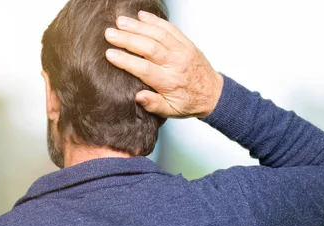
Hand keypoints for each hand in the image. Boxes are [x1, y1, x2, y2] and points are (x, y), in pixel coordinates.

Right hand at [104, 11, 223, 118]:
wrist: (214, 94)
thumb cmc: (189, 102)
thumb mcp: (171, 111)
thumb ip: (154, 105)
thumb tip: (138, 97)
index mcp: (170, 83)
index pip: (144, 69)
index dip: (126, 60)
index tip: (109, 54)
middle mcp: (176, 64)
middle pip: (150, 48)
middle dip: (128, 39)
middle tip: (109, 33)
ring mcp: (182, 51)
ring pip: (159, 35)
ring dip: (138, 26)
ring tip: (120, 21)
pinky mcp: (186, 43)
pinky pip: (170, 29)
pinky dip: (155, 20)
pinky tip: (141, 16)